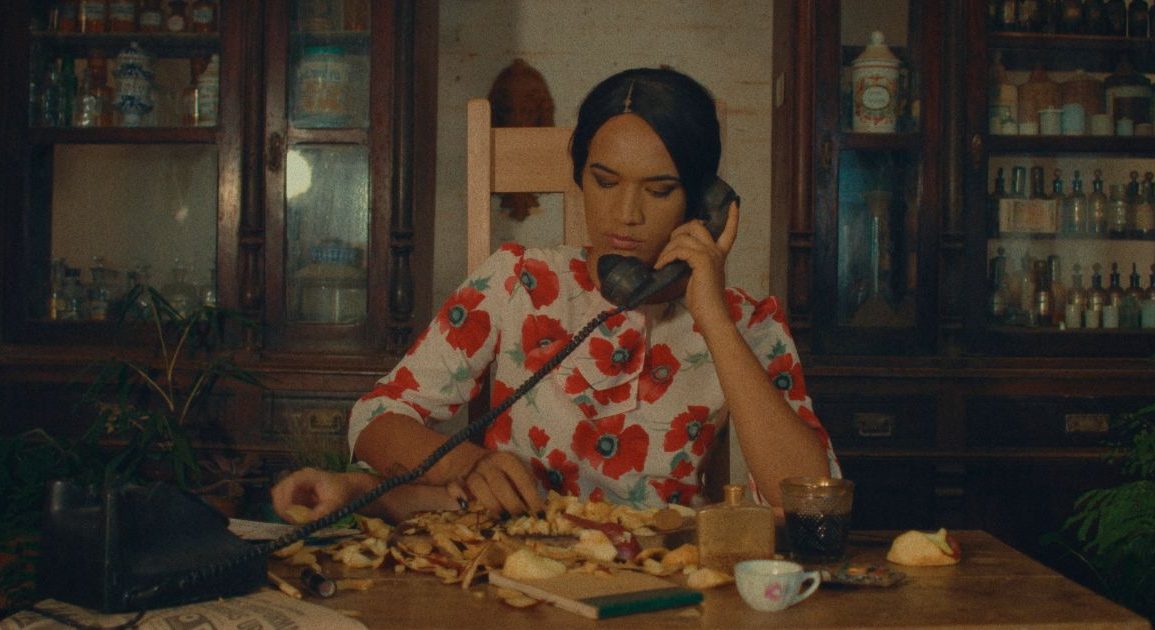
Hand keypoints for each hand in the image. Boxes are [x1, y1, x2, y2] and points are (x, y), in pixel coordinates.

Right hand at [270, 467, 367, 522]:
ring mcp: (293, 486)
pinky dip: (289, 513)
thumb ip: (321, 513)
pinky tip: (301, 517)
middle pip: (278, 491)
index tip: (290, 515)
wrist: (346, 489)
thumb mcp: (334, 504)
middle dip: (282, 507)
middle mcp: (296, 478)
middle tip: (292, 521)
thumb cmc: (341, 493)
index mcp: (306, 475)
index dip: (285, 500)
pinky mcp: (293, 495)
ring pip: (279, 499)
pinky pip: (284, 505)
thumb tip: (305, 521)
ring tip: (298, 520)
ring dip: (285, 511)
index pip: (288, 485)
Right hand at [455, 450, 543, 518]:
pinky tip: (464, 504)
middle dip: (511, 503)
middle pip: (500, 485)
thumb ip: (524, 486)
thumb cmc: (499, 473)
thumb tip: (537, 509)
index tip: (539, 514)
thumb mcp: (514, 473)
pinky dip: (457, 494)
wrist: (468, 460)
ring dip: (491, 504)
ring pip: (479, 487)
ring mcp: (471, 472)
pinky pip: (454, 487)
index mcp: (507, 460)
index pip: (522, 480)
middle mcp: (489, 464)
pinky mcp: (456, 480)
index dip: (531, 498)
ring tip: (501, 518)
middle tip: (520, 518)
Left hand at [654, 199, 739, 326]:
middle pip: (696, 225)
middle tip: (668, 248)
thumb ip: (692, 261)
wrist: (711, 314)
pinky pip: (678, 250)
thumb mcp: (697, 275)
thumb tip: (675, 254)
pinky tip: (660, 266)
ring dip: (667, 249)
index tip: (734, 203)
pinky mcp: (701, 260)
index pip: (730, 232)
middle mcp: (716, 251)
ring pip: (683, 237)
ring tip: (660, 262)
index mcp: (719, 255)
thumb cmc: (703, 301)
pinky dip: (666, 257)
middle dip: (678, 231)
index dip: (732, 217)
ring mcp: (710, 254)